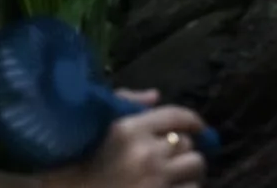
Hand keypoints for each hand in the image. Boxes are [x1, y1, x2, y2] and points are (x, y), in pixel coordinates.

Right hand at [47, 92, 207, 186]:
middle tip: (177, 158)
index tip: (199, 127)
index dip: (193, 120)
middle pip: (189, 144)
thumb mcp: (97, 126)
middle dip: (184, 150)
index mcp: (129, 129)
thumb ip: (125, 104)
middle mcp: (145, 153)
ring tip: (176, 176)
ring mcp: (154, 181)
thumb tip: (155, 97)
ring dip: (188, 172)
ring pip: (194, 168)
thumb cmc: (77, 162)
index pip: (177, 115)